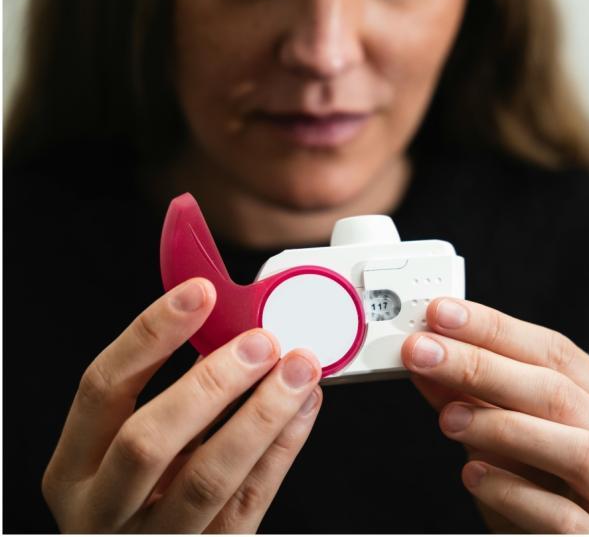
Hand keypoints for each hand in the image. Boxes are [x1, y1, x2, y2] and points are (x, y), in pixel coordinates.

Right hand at [42, 278, 322, 532]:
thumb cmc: (146, 491)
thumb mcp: (134, 443)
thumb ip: (175, 394)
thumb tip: (232, 326)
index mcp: (73, 469)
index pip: (101, 388)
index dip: (151, 333)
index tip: (198, 293)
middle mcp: (103, 508)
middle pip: (148, 440)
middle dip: (211, 383)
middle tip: (261, 342)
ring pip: (209, 477)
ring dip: (262, 413)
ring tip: (298, 369)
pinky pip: (251, 498)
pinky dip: (283, 446)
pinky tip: (302, 406)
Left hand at [401, 298, 588, 533]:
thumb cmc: (538, 497)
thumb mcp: (503, 441)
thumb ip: (471, 398)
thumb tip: (426, 353)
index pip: (556, 352)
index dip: (495, 329)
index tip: (440, 314)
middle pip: (562, 393)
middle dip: (484, 367)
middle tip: (424, 353)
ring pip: (580, 451)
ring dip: (504, 427)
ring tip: (446, 419)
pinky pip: (564, 516)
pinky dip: (513, 492)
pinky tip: (472, 475)